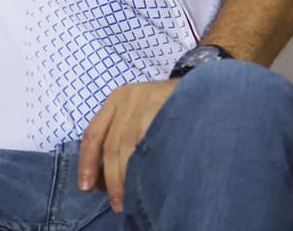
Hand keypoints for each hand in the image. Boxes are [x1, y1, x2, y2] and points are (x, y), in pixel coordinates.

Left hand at [78, 79, 176, 211]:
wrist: (207, 89)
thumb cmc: (171, 105)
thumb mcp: (142, 109)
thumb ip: (123, 132)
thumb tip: (107, 175)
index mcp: (117, 98)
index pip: (93, 133)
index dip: (87, 162)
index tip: (85, 186)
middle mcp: (127, 99)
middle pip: (109, 145)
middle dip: (109, 178)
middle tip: (116, 202)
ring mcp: (145, 105)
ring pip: (126, 149)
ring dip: (124, 179)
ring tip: (128, 200)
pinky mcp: (164, 111)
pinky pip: (149, 146)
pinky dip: (143, 168)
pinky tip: (145, 182)